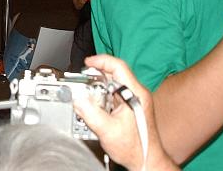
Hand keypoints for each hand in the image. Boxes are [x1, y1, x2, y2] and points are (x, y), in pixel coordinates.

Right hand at [74, 54, 176, 170]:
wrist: (145, 161)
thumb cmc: (135, 149)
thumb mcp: (107, 130)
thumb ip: (90, 113)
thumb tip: (77, 98)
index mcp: (136, 94)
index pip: (118, 67)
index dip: (101, 61)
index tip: (87, 63)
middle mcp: (137, 94)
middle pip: (113, 75)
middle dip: (95, 77)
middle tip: (82, 82)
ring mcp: (134, 100)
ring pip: (112, 85)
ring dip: (97, 88)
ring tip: (87, 98)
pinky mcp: (130, 106)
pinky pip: (112, 94)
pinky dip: (101, 96)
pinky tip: (96, 107)